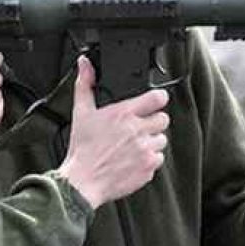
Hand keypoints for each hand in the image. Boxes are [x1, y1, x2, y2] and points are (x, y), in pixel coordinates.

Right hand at [57, 56, 168, 207]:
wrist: (82, 182)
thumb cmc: (82, 149)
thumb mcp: (81, 113)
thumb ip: (85, 85)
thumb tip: (85, 64)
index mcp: (124, 114)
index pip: (158, 98)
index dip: (157, 99)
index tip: (153, 103)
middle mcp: (138, 130)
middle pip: (163, 119)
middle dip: (153, 122)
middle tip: (139, 128)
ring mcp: (145, 150)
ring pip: (162, 140)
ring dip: (151, 142)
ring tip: (133, 146)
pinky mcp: (148, 168)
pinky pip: (158, 160)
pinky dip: (148, 160)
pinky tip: (133, 160)